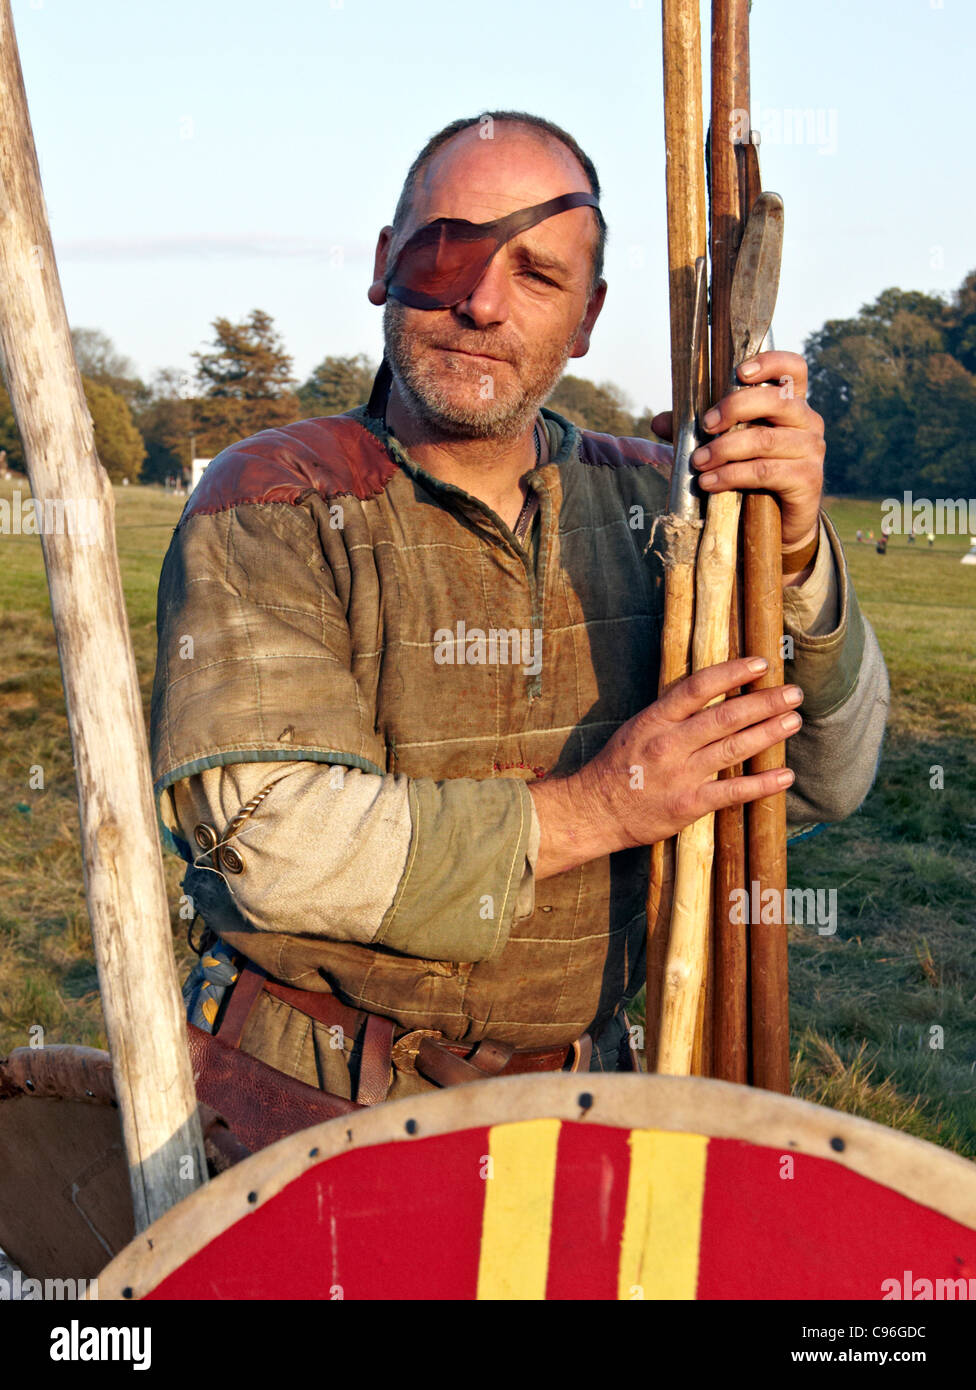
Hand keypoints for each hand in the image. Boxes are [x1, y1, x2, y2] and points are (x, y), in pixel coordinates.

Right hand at [529, 657, 800, 878]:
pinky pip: (732, 791)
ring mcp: (680, 774)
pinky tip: (785, 775)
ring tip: (794, 721)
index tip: (761, 663)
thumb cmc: (619, 766)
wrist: (595, 810)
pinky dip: (762, 783)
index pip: (699, 686)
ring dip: (769, 733)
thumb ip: (672, 714)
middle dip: (764, 702)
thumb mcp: (638, 728)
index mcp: (655, 719)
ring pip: (734, 748)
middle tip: (794, 693)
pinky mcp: (688, 804)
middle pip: (726, 716)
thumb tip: (713, 694)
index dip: (732, 672)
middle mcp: (670, 743)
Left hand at [651, 350, 824, 552]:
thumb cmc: (753, 476)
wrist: (780, 524)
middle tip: (704, 427)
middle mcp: (807, 421)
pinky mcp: (807, 480)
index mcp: (791, 403)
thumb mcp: (727, 446)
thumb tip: (657, 422)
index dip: (770, 363)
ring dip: (724, 450)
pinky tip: (709, 483)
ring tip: (698, 462)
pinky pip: (765, 472)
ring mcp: (811, 450)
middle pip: (775, 400)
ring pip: (765, 440)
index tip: (739, 372)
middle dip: (733, 409)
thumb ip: (700, 430)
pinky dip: (732, 476)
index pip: (792, 368)